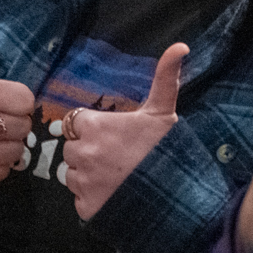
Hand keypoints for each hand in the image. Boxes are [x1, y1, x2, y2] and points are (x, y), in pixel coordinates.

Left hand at [64, 43, 183, 220]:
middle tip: (115, 157)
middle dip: (87, 151)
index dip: (92, 128)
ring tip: (115, 176)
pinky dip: (92, 198)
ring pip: (71, 174)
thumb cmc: (166, 149)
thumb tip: (181, 45)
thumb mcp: (163, 111)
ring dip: (86, 175)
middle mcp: (83, 152)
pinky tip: (113, 194)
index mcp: (94, 126)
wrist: (176, 195)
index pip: (75, 122)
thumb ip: (164, 77)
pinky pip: (79, 199)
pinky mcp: (85, 207)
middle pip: (71, 149)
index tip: (112, 135)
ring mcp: (83, 181)